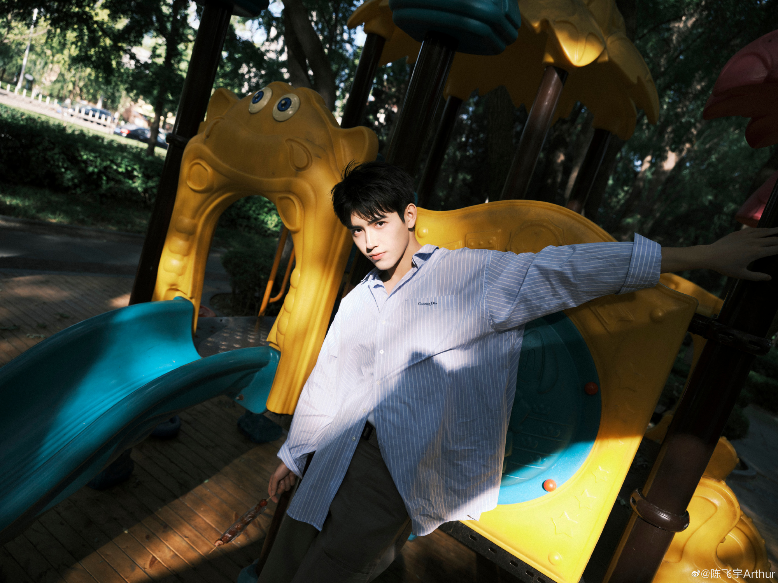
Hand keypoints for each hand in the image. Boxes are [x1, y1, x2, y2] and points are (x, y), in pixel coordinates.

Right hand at [268, 461, 296, 502]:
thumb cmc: (281, 469)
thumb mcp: (275, 477)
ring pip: (287, 488)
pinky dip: (292, 479)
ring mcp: (286, 481)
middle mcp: (279, 481)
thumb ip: (273, 487)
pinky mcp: (291, 479)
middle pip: (280, 491)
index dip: (273, 496)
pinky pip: (292, 484)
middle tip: (283, 480)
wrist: (291, 463)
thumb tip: (272, 495)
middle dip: (282, 486)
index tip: (276, 501)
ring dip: (287, 482)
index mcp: (273, 480)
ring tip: (287, 475)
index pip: (271, 491)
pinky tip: (291, 474)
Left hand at [661, 227, 777, 279]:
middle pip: (773, 239)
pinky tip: (765, 229)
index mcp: (756, 253)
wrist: (710, 255)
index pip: (775, 249)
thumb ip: (756, 276)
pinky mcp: (740, 232)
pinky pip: (754, 229)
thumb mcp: (741, 274)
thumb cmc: (725, 266)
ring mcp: (747, 236)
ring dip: (774, 230)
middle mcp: (754, 242)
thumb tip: (769, 278)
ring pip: (765, 231)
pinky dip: (762, 228)